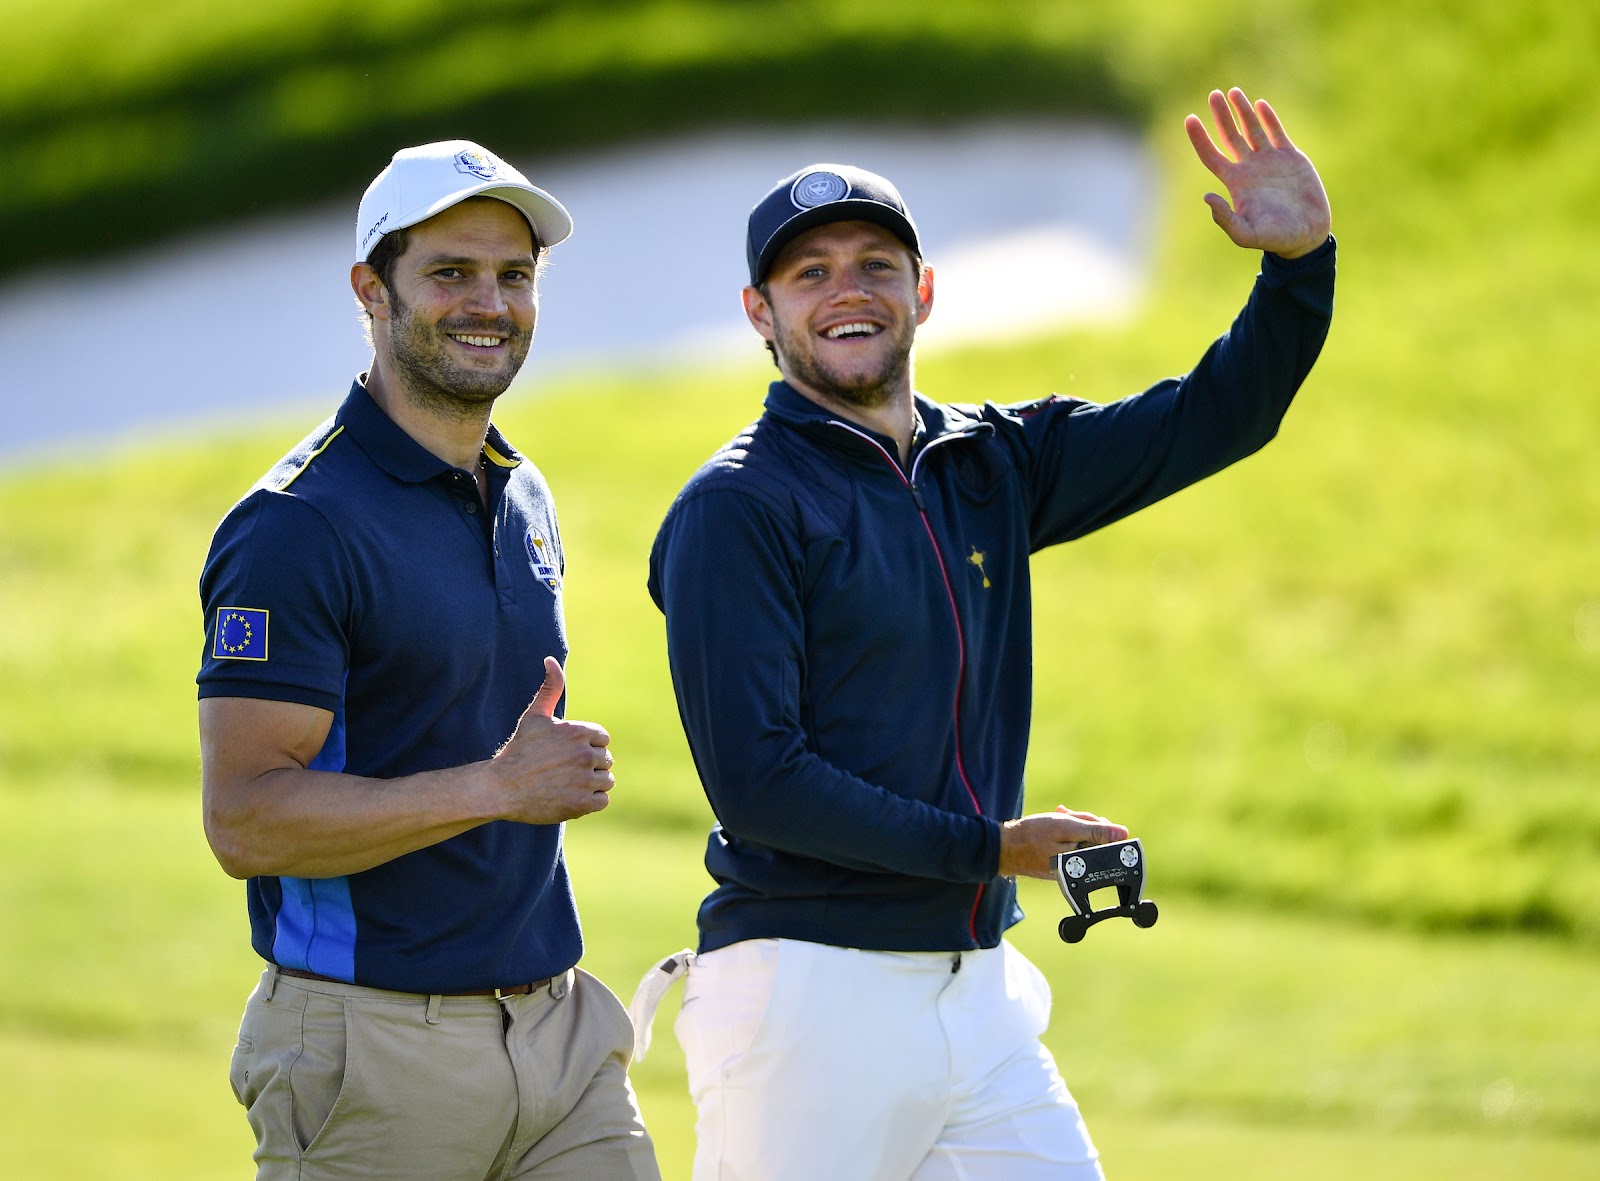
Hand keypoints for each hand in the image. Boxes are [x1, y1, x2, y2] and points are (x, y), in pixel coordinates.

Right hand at [488, 657, 614, 823]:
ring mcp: (585, 780)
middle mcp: (585, 754)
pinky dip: (591, 801)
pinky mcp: (583, 804)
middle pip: (605, 759)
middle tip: (564, 770)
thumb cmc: (518, 751)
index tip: (568, 753)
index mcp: (578, 732)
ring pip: (606, 780)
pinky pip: (603, 800)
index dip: (587, 745)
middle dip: (589, 764)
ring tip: (568, 784)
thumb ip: (550, 688)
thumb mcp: (534, 716)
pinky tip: (571, 796)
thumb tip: (551, 660)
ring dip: (591, 783)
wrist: (501, 788)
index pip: (602, 738)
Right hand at [998, 805, 1129, 879]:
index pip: (1107, 841)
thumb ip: (1095, 831)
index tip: (1084, 818)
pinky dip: (1064, 834)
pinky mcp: (1058, 865)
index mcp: (1084, 860)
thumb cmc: (1032, 835)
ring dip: (1073, 825)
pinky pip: (1069, 847)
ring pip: (1081, 841)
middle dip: (1083, 823)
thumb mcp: (1066, 827)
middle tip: (1065, 813)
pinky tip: (1054, 824)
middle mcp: (1078, 867)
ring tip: (1058, 814)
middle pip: (1094, 840)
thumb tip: (1123, 833)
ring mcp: (1068, 867)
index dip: (1098, 824)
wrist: (1003, 848)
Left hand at [1185, 87, 1331, 258]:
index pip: (1211, 156)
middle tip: (1213, 95)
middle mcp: (1249, 168)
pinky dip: (1268, 118)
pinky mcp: (1290, 157)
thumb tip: (1206, 196)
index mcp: (1236, 183)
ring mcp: (1269, 161)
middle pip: (1230, 136)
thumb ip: (1225, 219)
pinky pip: (1276, 132)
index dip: (1199, 138)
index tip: (1190, 119)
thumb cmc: (1275, 238)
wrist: (1306, 234)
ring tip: (1232, 92)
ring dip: (1242, 110)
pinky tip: (1259, 104)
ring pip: (1252, 129)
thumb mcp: (1246, 233)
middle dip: (1221, 116)